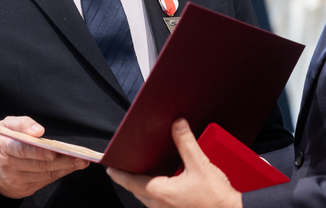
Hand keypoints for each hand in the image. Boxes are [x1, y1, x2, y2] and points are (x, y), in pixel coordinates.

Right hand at [0, 116, 88, 198]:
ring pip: (44, 175)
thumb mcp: (5, 125)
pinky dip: (58, 174)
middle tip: (79, 157)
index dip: (38, 152)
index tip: (54, 152)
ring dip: (64, 168)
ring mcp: (15, 181)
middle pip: (38, 165)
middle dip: (61, 161)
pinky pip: (44, 182)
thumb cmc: (1, 140)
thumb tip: (38, 130)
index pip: (21, 150)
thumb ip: (21, 123)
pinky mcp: (22, 190)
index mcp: (3, 147)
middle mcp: (8, 167)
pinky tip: (70, 166)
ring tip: (80, 161)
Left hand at [107, 118, 241, 207]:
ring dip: (144, 187)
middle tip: (126, 169)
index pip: (131, 182)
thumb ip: (186, 143)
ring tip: (145, 174)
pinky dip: (156, 193)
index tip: (110, 169)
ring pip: (148, 199)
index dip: (119, 174)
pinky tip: (166, 185)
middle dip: (131, 180)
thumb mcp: (199, 165)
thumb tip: (178, 124)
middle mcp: (160, 206)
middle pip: (137, 191)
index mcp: (161, 192)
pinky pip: (159, 204)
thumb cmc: (215, 198)